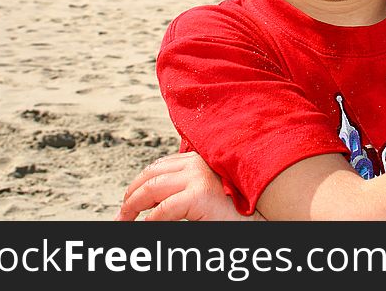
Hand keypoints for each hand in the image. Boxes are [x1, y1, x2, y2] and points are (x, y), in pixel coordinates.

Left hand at [114, 151, 263, 220]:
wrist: (264, 218)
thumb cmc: (237, 210)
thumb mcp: (209, 191)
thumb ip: (188, 186)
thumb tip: (154, 198)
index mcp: (201, 158)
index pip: (161, 165)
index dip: (141, 181)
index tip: (131, 199)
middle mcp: (198, 163)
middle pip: (151, 174)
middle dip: (131, 193)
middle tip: (122, 213)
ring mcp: (198, 177)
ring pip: (151, 189)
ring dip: (131, 206)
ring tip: (124, 221)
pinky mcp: (199, 195)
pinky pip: (162, 210)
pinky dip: (149, 221)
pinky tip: (144, 228)